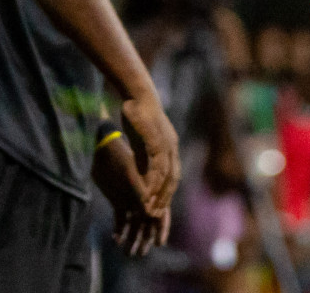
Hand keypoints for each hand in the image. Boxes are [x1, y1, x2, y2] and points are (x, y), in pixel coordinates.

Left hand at [93, 135, 170, 256]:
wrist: (104, 145)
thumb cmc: (120, 156)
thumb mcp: (131, 174)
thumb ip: (141, 193)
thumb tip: (150, 215)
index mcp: (151, 190)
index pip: (160, 213)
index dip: (160, 229)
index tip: (159, 243)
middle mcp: (143, 196)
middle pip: (147, 223)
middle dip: (144, 239)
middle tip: (139, 254)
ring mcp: (131, 199)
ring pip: (134, 224)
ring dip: (132, 238)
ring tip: (128, 254)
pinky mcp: (117, 200)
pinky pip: (120, 219)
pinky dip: (119, 230)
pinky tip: (116, 240)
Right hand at [121, 93, 180, 214]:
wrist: (137, 93)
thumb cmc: (137, 112)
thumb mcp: (141, 137)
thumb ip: (143, 153)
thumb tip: (141, 167)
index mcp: (170, 146)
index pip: (172, 176)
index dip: (166, 193)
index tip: (159, 209)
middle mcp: (172, 147)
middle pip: (172, 180)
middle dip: (165, 199)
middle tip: (156, 216)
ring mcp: (166, 144)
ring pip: (166, 176)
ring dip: (159, 194)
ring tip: (150, 209)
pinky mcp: (157, 141)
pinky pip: (156, 166)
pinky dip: (152, 182)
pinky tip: (146, 192)